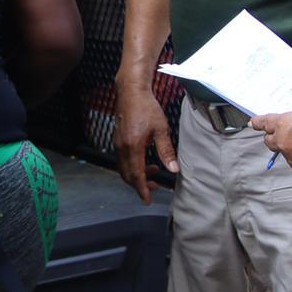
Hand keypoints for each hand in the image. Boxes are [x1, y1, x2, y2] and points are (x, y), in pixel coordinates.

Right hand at [113, 83, 178, 203]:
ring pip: (124, 169)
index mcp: (133, 146)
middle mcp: (122, 147)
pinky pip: (122, 160)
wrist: (131, 92)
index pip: (136, 175)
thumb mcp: (161, 129)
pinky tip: (144, 160)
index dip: (142, 189)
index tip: (147, 199)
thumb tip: (173, 169)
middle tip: (155, 186)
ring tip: (154, 171)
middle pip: (127, 175)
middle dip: (140, 185)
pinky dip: (132, 166)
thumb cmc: (147, 107)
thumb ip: (166, 151)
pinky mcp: (117, 140)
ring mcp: (118, 144)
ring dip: (137, 175)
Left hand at [249, 109, 291, 176]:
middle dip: (275, 137)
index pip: (263, 122)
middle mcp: (283, 141)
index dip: (258, 122)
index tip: (253, 122)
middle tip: (286, 133)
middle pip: (269, 140)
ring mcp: (291, 156)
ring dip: (291, 148)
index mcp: (284, 123)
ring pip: (284, 152)